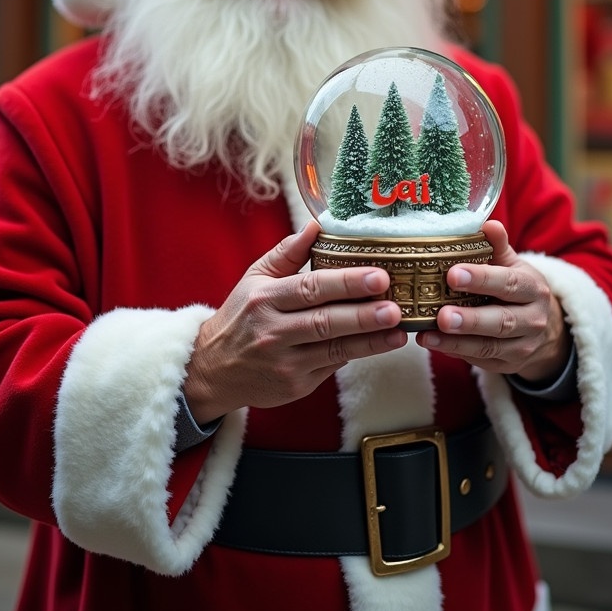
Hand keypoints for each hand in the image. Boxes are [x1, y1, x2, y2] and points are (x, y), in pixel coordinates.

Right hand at [183, 220, 405, 421]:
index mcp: (265, 299)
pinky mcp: (295, 385)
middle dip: (363, 314)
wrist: (212, 370)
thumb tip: (317, 224)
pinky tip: (382, 344)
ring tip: (399, 330)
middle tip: (395, 306)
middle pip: (325, 321)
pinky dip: (358, 354)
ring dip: (370, 340)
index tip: (378, 275)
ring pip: (334, 349)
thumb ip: (287, 253)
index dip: (346, 283)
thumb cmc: (241, 317)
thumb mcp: (255, 279)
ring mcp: (285, 362)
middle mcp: (273, 331)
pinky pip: (332, 366)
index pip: (310, 288)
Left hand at [416, 220, 570, 382]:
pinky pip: (480, 360)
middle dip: (470, 320)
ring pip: (489, 346)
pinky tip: (431, 342)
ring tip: (427, 334)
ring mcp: (521, 346)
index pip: (509, 283)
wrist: (543, 328)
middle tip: (442, 315)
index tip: (452, 274)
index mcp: (532, 288)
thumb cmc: (516, 287)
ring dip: (456, 342)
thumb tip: (488, 223)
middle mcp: (532, 320)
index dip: (482, 279)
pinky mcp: (507, 365)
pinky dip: (454, 352)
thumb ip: (497, 247)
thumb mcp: (512, 265)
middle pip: (501, 321)